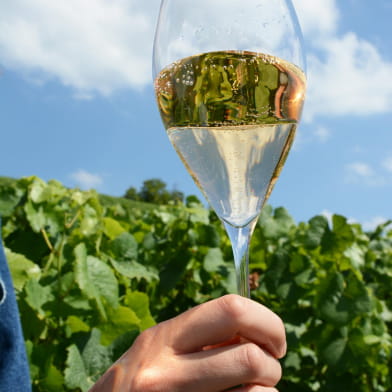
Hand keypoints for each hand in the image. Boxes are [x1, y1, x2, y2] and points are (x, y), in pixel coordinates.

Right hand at [90, 294, 285, 391]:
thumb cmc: (137, 382)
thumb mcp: (159, 349)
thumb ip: (200, 335)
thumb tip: (256, 329)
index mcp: (164, 337)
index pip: (231, 310)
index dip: (267, 322)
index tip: (273, 339)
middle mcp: (166, 371)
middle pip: (250, 355)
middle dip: (273, 360)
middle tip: (270, 366)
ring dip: (268, 389)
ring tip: (255, 388)